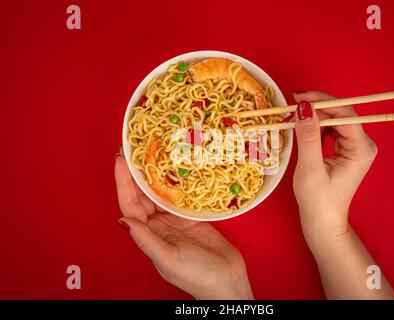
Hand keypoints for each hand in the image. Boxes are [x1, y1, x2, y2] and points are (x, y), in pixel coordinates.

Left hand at [114, 149, 252, 299]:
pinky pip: (180, 194)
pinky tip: (177, 166)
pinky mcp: (191, 216)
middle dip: (137, 171)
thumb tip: (122, 221)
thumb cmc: (197, 275)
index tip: (120, 158)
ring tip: (154, 151)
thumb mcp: (169, 259)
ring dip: (156, 173)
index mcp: (148, 234)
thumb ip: (146, 240)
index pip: (129, 203)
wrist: (227, 281)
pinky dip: (177, 180)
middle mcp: (158, 225)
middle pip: (142, 193)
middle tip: (135, 147)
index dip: (123, 181)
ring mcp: (175, 219)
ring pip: (161, 191)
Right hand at [292, 91, 377, 242]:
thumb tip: (303, 107)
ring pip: (334, 120)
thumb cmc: (318, 201)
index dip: (322, 101)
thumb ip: (307, 137)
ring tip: (292, 117)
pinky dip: (315, 127)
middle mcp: (362, 144)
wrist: (322, 222)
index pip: (345, 113)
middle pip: (340, 114)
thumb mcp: (310, 168)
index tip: (298, 97)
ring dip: (314, 117)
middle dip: (315, 108)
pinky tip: (301, 129)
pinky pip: (330, 130)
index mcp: (361, 148)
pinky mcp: (345, 150)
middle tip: (290, 106)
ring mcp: (354, 147)